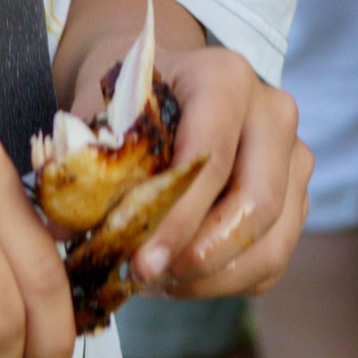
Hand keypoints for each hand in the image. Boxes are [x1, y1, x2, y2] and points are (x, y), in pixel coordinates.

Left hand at [62, 22, 308, 304]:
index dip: (176, 217)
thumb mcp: (98, 111)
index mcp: (225, 76)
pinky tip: (178, 276)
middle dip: (198, 255)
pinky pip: (270, 260)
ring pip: (271, 242)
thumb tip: (62, 227)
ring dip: (211, 277)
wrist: (160, 84)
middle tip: (146, 278)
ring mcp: (293, 156)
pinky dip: (224, 281)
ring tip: (156, 282)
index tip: (138, 260)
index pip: (211, 157)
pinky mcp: (296, 197)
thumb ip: (84, 160)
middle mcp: (273, 112)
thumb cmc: (127, 99)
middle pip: (257, 203)